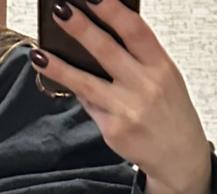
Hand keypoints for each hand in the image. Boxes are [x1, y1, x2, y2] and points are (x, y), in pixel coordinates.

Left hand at [30, 0, 210, 193]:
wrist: (178, 155)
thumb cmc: (169, 111)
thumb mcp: (165, 78)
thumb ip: (139, 59)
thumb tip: (101, 37)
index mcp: (161, 66)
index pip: (135, 30)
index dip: (112, 9)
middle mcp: (144, 86)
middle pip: (107, 51)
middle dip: (81, 28)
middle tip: (60, 10)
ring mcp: (126, 109)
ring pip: (86, 83)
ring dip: (59, 67)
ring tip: (38, 54)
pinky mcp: (112, 130)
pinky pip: (88, 105)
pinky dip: (75, 91)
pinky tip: (58, 79)